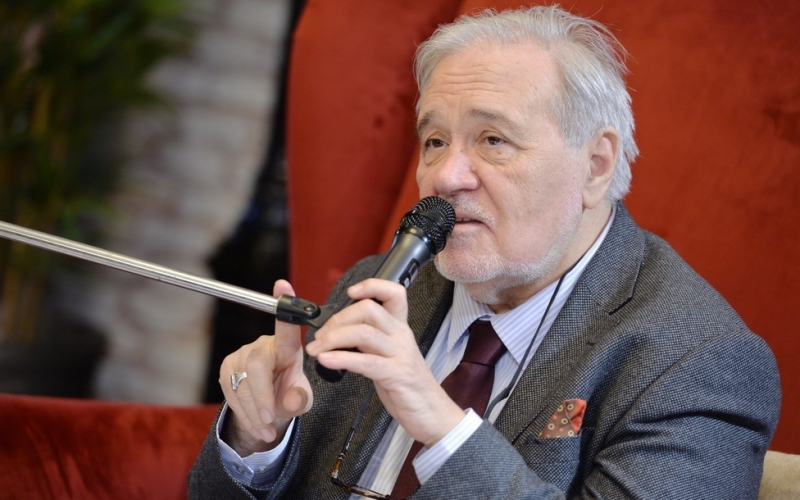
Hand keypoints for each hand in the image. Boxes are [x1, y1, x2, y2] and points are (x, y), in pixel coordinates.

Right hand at [219, 279, 312, 454]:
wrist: (269, 409)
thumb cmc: (289, 394)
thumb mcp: (302, 400)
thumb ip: (300, 400)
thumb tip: (291, 399)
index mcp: (287, 348)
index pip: (286, 326)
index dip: (284, 305)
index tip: (283, 284)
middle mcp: (262, 346)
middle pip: (257, 367)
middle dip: (263, 398)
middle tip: (271, 420)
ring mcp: (240, 356)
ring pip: (242, 385)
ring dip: (255, 413)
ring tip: (267, 430)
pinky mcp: (225, 369)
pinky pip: (231, 394)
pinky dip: (244, 414)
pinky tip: (257, 425)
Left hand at [305, 278, 463, 446]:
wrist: (432, 413)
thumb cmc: (407, 386)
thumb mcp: (389, 356)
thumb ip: (370, 342)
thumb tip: (339, 333)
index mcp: (399, 328)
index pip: (394, 293)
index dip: (372, 286)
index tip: (351, 292)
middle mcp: (401, 336)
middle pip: (368, 310)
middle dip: (337, 319)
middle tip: (319, 336)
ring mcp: (400, 354)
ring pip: (364, 332)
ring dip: (333, 338)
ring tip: (316, 349)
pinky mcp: (396, 374)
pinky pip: (365, 361)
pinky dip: (341, 358)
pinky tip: (326, 361)